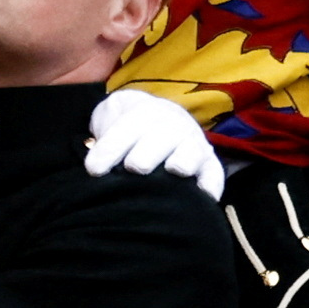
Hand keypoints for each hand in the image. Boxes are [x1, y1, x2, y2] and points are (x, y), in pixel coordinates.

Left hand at [84, 87, 221, 197]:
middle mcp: (173, 125)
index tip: (94, 170)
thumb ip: (103, 127)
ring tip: (172, 170)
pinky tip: (203, 197)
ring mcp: (193, 145)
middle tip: (133, 168)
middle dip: (147, 153)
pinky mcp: (208, 165)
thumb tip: (96, 159)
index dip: (111, 148)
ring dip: (182, 161)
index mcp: (146, 111)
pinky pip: (214, 175)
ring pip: (192, 153)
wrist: (156, 118)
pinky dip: (211, 185)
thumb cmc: (127, 124)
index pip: (128, 127)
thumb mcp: (111, 114)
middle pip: (163, 137)